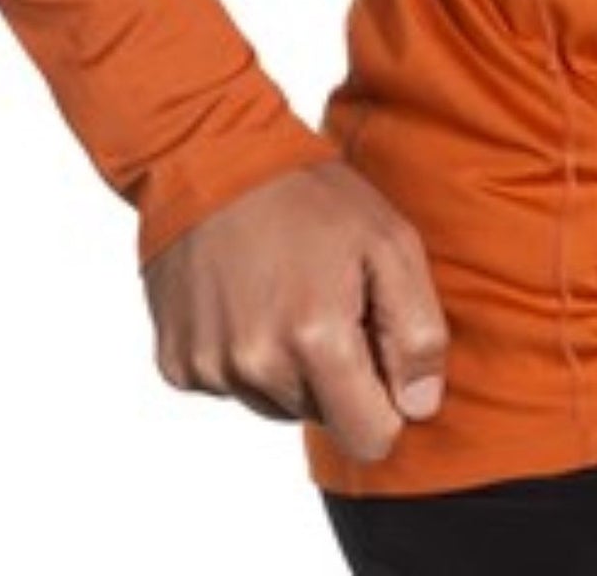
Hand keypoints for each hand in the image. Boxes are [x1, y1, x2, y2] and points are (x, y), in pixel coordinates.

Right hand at [142, 159, 448, 463]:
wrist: (213, 156)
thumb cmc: (311, 196)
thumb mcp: (391, 242)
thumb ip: (418, 332)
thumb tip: (419, 408)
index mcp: (315, 339)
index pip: (370, 438)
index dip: (387, 400)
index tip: (380, 348)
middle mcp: (256, 365)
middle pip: (324, 418)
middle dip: (339, 372)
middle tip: (332, 299)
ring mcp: (209, 368)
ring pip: (278, 405)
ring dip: (292, 364)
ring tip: (290, 292)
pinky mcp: (177, 364)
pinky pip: (232, 386)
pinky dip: (247, 354)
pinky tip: (249, 298)